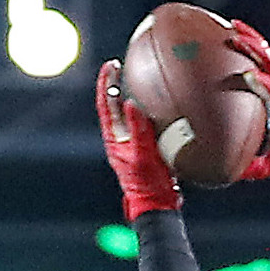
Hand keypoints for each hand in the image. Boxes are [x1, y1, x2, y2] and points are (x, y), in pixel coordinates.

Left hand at [98, 59, 180, 217]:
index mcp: (115, 139)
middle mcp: (122, 139)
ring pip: (131, 114)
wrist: (157, 205)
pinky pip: (147, 125)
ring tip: (140, 80)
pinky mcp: (147, 149)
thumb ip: (138, 130)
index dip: (107, 83)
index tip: (111, 65)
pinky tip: (162, 107)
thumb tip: (130, 103)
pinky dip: (151, 112)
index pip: (106, 104)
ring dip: (134, 96)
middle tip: (122, 66)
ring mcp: (134, 144)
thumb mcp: (143, 155)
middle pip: (116, 105)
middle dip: (118, 84)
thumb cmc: (148, 184)